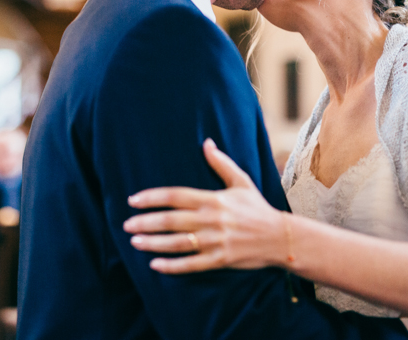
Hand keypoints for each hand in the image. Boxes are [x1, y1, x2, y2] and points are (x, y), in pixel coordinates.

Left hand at [124, 138, 288, 272]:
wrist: (280, 237)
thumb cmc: (257, 208)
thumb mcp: (241, 182)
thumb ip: (221, 163)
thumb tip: (206, 142)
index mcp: (214, 199)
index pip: (176, 196)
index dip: (153, 197)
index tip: (134, 200)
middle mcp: (212, 220)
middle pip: (172, 220)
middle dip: (146, 222)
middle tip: (126, 224)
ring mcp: (215, 241)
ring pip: (178, 243)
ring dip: (153, 243)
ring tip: (134, 242)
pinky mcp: (220, 260)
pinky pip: (191, 264)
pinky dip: (172, 266)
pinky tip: (155, 265)